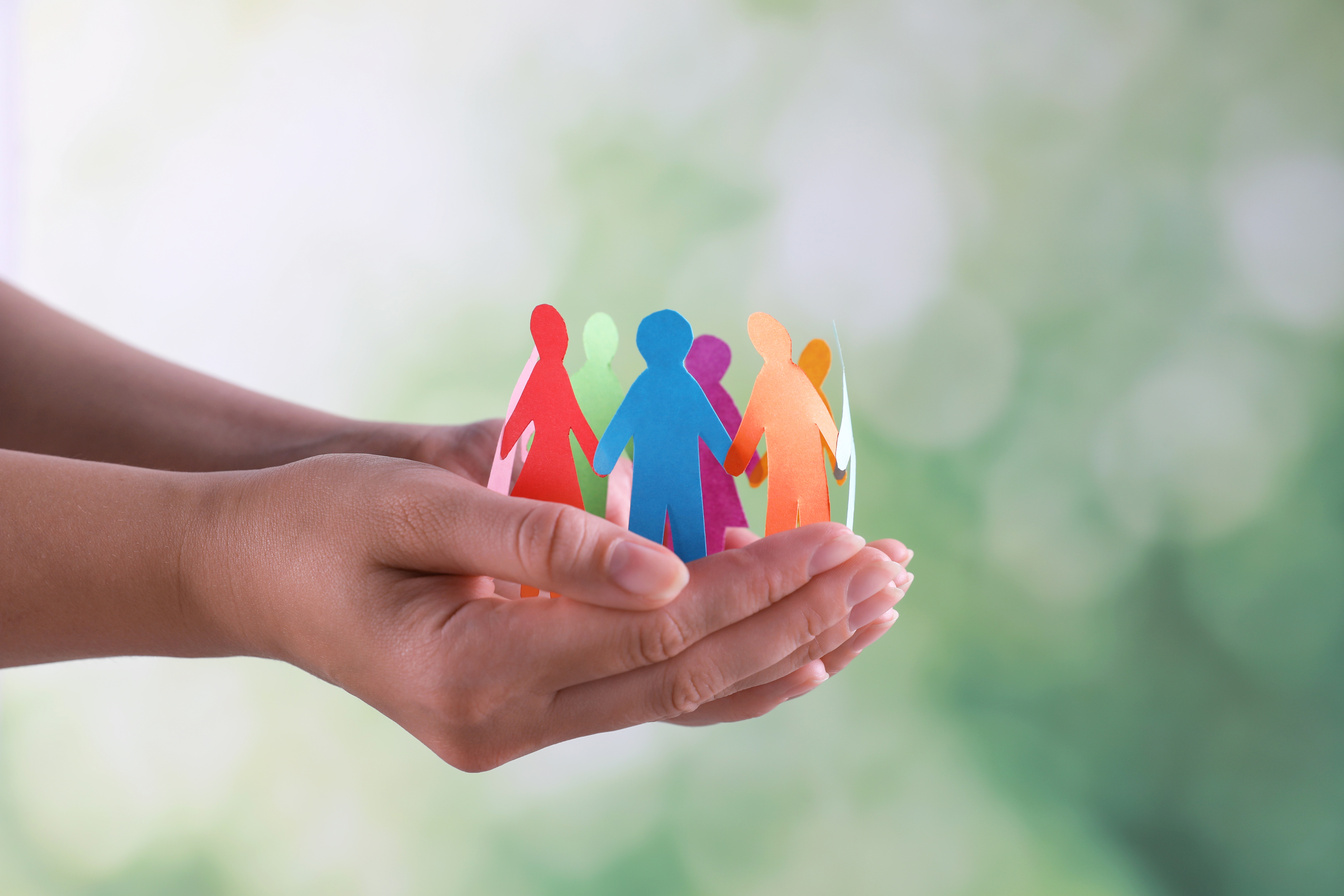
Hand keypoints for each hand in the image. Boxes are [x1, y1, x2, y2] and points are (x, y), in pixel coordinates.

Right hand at [184, 453, 906, 770]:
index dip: (755, 584)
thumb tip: (669, 567)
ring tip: (874, 605)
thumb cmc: (318, 520)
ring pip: (687, 700)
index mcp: (475, 676)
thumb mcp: (410, 503)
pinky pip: (657, 695)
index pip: (655, 634)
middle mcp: (508, 723)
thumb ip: (535, 534)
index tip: (840, 537)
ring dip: (787, 648)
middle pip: (690, 676)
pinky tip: (802, 647)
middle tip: (890, 568)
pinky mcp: (535, 707)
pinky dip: (736, 668)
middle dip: (797, 618)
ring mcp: (524, 727)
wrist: (252, 572)